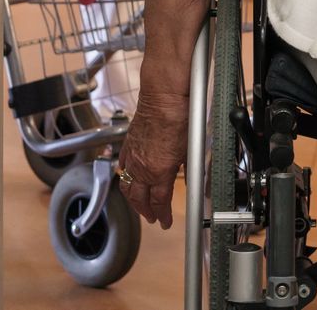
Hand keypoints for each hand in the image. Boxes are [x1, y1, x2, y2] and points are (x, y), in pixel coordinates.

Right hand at [114, 84, 189, 229]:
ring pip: (127, 185)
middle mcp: (141, 167)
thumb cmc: (179, 116)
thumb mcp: (191, 148)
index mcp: (158, 171)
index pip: (158, 201)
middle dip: (146, 211)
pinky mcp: (128, 144)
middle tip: (153, 218)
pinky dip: (125, 176)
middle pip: (139, 198)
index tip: (165, 221)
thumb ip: (189, 169)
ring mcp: (132, 156)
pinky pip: (122, 167)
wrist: (163, 95)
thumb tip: (194, 181)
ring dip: (133, 199)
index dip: (162, 214)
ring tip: (140, 205)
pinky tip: (129, 177)